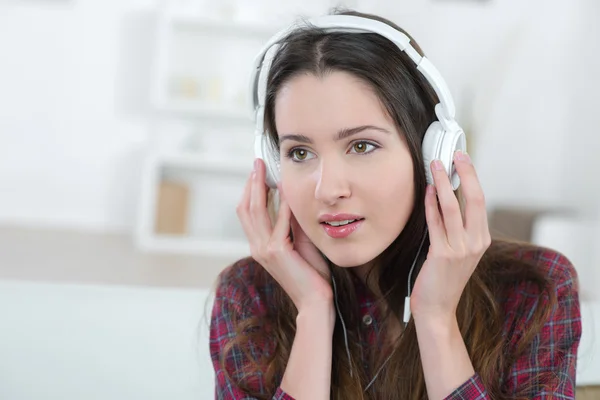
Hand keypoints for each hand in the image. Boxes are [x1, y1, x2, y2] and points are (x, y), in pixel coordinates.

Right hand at [236, 158, 332, 311]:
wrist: (315, 301)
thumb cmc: (312, 275)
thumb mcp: (301, 243)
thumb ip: (294, 224)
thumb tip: (295, 199)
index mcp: (260, 246)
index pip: (248, 213)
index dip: (251, 191)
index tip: (258, 172)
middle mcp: (257, 246)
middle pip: (246, 208)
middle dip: (251, 183)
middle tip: (257, 163)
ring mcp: (264, 249)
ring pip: (255, 211)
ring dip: (259, 187)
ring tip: (263, 169)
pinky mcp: (276, 251)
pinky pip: (278, 222)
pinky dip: (282, 204)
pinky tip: (286, 189)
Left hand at [410, 150, 490, 321]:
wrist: (438, 308)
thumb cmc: (443, 278)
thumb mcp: (458, 251)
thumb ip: (457, 227)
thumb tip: (446, 197)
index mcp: (482, 239)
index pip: (480, 201)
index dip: (472, 177)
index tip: (463, 159)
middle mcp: (476, 243)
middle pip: (474, 199)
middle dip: (464, 173)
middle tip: (453, 155)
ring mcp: (461, 249)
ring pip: (453, 208)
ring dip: (443, 184)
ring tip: (435, 166)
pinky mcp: (443, 255)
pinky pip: (436, 223)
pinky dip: (431, 205)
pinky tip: (427, 191)